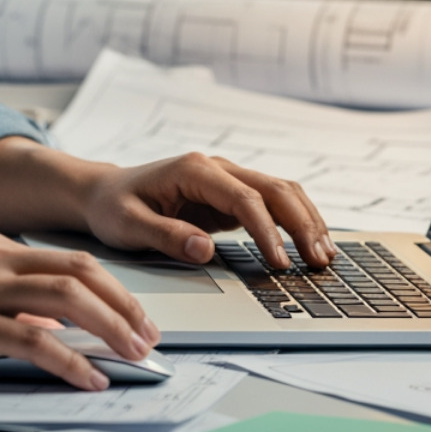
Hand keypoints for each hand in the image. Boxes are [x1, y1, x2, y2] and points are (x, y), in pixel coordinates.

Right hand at [0, 232, 160, 389]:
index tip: (135, 314)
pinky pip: (32, 342)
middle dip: (124, 303)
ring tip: (133, 354)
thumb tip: (50, 326)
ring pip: (66, 300)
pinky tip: (88, 379)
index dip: (111, 287)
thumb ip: (3, 299)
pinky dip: (70, 362)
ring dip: (110, 327)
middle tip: (148, 334)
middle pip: (79, 272)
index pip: (69, 260)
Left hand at [81, 152, 336, 269]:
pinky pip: (273, 206)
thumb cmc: (114, 207)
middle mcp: (217, 168)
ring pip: (282, 192)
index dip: (267, 231)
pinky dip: (296, 223)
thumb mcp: (128, 224)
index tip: (281, 263)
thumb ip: (165, 235)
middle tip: (319, 262)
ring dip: (307, 221)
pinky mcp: (231, 197)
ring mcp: (227, 180)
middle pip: (274, 189)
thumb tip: (204, 250)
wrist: (105, 193)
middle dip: (302, 224)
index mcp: (194, 169)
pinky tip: (310, 246)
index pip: (244, 198)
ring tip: (325, 256)